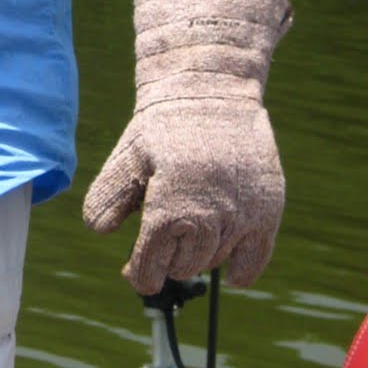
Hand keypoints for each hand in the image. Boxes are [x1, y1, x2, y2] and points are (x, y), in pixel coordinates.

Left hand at [83, 0, 292, 294]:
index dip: (139, 275)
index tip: (133, 272)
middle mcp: (208, 220)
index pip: (150, 268)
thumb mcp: (126, 159)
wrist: (211, 92)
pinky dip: (240, 271)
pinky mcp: (267, 211)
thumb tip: (100, 233)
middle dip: (166, 260)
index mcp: (168, 211)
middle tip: (158, 244)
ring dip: (197, 254)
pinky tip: (228, 269)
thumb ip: (107, 199)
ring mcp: (241, 217)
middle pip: (182, 268)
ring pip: (213, 262)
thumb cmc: (161, 128)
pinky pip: (254, 261)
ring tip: (188, 227)